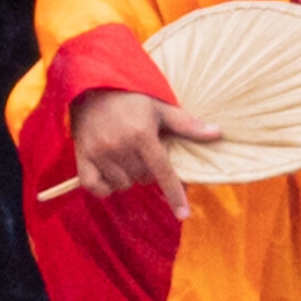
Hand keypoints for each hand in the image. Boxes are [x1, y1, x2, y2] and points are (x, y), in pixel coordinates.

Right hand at [66, 87, 223, 201]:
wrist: (91, 86)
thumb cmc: (130, 98)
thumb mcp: (160, 107)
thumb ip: (187, 124)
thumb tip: (218, 133)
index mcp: (141, 135)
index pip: (163, 172)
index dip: (174, 195)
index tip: (183, 214)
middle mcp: (119, 147)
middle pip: (143, 179)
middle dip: (148, 172)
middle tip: (143, 153)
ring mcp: (99, 154)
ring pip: (122, 185)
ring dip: (127, 178)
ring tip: (125, 158)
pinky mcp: (82, 157)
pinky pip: (95, 187)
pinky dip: (104, 187)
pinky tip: (109, 174)